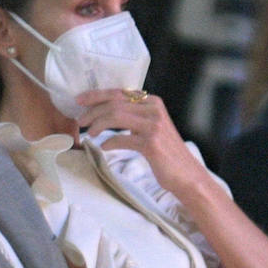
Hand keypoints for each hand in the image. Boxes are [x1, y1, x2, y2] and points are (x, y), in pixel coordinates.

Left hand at [75, 89, 208, 197]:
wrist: (186, 175)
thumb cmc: (167, 154)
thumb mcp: (152, 128)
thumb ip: (135, 117)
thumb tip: (106, 113)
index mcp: (153, 102)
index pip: (120, 92)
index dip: (97, 95)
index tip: (80, 100)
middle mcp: (154, 110)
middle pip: (115, 103)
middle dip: (92, 110)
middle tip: (80, 120)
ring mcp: (153, 126)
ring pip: (115, 116)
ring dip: (97, 124)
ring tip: (89, 133)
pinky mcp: (151, 143)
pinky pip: (122, 138)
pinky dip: (109, 142)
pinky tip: (104, 147)